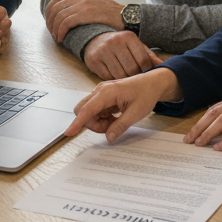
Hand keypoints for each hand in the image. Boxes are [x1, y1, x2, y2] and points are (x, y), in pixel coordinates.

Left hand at [44, 0, 123, 41]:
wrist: (127, 17)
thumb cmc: (112, 16)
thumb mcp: (96, 3)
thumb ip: (82, 4)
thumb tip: (67, 13)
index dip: (50, 11)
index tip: (50, 22)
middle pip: (56, 7)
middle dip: (50, 21)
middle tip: (52, 32)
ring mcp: (84, 3)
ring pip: (59, 16)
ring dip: (55, 28)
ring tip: (57, 37)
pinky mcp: (86, 14)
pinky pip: (66, 22)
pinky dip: (61, 32)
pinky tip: (62, 38)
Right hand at [66, 68, 182, 142]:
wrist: (153, 83)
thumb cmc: (146, 94)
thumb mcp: (136, 113)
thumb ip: (121, 126)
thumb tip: (109, 138)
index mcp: (107, 92)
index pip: (87, 109)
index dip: (77, 122)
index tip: (69, 132)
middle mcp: (100, 91)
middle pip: (83, 111)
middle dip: (92, 124)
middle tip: (111, 126)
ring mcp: (100, 93)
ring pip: (89, 113)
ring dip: (99, 122)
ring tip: (117, 120)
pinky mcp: (102, 97)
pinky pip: (95, 112)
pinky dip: (103, 119)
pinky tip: (115, 117)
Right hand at [83, 31, 162, 79]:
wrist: (95, 40)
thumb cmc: (120, 45)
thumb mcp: (135, 46)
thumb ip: (149, 55)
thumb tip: (164, 65)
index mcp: (128, 37)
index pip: (143, 60)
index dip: (146, 71)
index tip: (145, 75)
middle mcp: (115, 42)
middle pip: (132, 69)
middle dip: (135, 77)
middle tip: (136, 80)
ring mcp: (103, 51)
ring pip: (120, 75)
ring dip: (125, 80)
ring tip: (127, 81)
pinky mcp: (94, 61)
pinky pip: (107, 77)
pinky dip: (113, 80)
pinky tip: (115, 79)